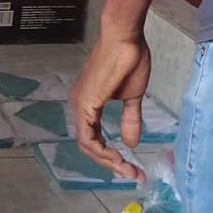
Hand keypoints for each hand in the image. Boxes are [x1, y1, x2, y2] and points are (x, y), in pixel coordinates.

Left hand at [70, 21, 152, 181]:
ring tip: (128, 170)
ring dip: (108, 161)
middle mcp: (80, 106)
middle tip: (133, 175)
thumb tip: (132, 143)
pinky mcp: (85, 104)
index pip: (94, 139)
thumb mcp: (132, 96)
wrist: (126, 38)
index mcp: (89, 104)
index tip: (132, 168)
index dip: (111, 156)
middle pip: (90, 146)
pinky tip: (119, 157)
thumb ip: (129, 119)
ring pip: (88, 146)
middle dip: (112, 164)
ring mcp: (80, 105)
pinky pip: (89, 138)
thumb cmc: (130, 59)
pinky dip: (103, 152)